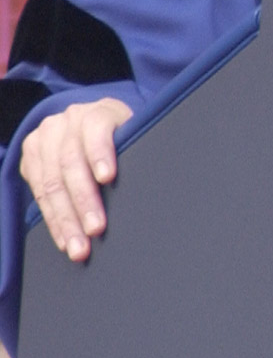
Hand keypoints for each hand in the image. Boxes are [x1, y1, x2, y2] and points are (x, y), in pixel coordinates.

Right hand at [19, 97, 132, 261]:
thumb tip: (157, 179)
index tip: (108, 177)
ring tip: (79, 246)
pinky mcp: (31, 155)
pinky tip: (64, 238)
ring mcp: (46, 137)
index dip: (101, 153)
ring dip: (65, 219)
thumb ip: (135, 148)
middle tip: (96, 229)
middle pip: (71, 163)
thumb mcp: (133, 132)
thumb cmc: (121, 135)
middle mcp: (69, 120)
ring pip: (51, 183)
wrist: (90, 123)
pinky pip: (37, 193)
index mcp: (99, 111)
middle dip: (83, 201)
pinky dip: (52, 219)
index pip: (97, 128)